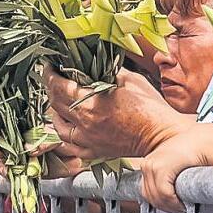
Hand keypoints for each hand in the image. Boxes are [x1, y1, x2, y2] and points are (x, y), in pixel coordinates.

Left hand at [45, 65, 191, 159]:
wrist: (164, 136)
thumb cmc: (150, 107)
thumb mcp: (129, 79)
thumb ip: (105, 70)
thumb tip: (89, 61)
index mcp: (93, 102)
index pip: (59, 86)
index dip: (50, 74)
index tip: (49, 66)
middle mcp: (86, 122)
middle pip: (55, 103)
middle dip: (50, 87)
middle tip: (52, 78)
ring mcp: (88, 140)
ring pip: (57, 124)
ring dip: (53, 109)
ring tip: (57, 98)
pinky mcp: (93, 151)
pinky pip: (68, 144)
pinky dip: (62, 132)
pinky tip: (63, 122)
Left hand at [137, 126, 212, 212]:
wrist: (201, 143)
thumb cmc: (191, 156)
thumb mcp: (173, 166)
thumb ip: (168, 179)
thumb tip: (167, 198)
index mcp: (148, 165)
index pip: (146, 192)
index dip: (159, 202)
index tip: (170, 206)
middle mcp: (147, 165)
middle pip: (149, 196)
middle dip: (165, 207)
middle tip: (178, 208)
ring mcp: (151, 166)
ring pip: (156, 197)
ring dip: (169, 206)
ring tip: (181, 206)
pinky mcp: (160, 169)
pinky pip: (164, 194)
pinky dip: (173, 202)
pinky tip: (182, 203)